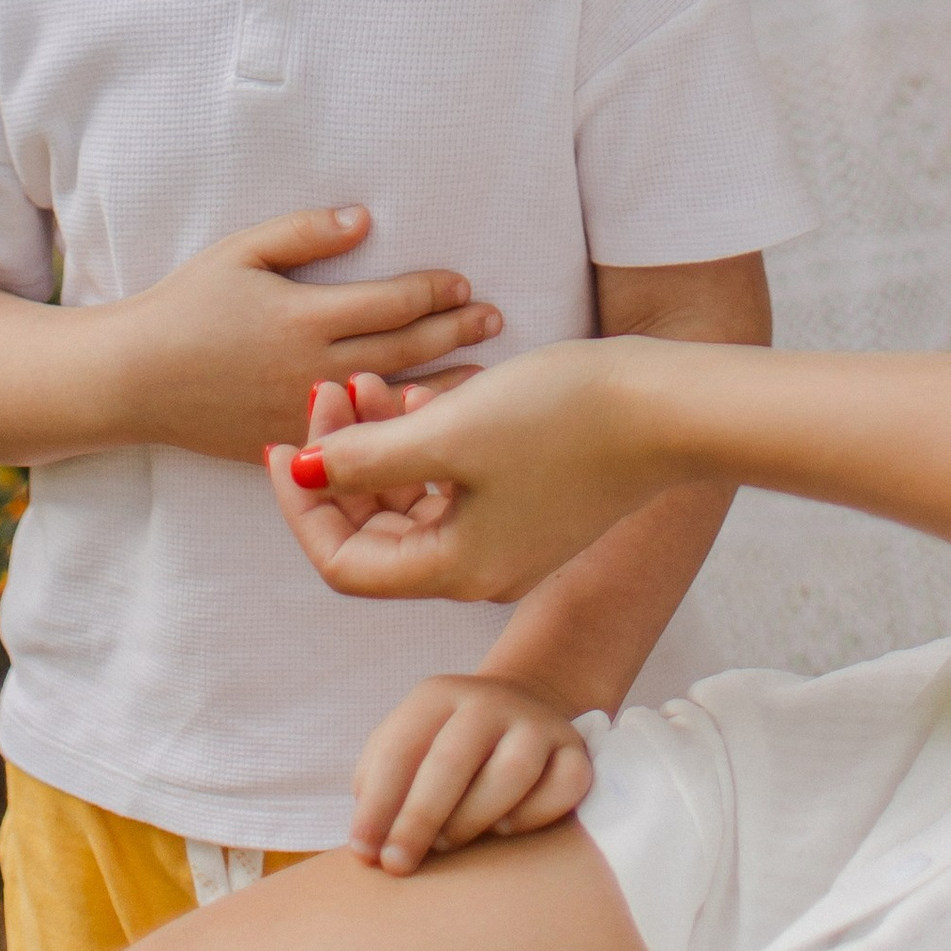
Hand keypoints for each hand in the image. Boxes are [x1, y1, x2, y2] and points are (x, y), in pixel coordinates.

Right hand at [116, 207, 500, 462]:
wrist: (134, 378)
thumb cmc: (186, 305)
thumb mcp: (241, 251)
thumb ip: (305, 233)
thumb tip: (365, 220)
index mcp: (303, 317)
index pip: (390, 303)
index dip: (433, 291)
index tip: (464, 282)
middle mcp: (311, 368)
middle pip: (403, 350)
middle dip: (455, 332)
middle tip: (495, 319)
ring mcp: (304, 412)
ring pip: (390, 400)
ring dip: (442, 384)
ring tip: (483, 375)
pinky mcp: (291, 443)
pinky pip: (358, 437)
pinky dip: (398, 425)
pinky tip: (425, 422)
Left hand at [268, 338, 684, 599]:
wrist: (666, 405)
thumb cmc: (562, 418)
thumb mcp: (449, 433)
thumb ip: (367, 458)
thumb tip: (303, 471)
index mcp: (454, 570)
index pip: (343, 562)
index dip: (302, 504)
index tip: (284, 440)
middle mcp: (476, 568)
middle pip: (373, 533)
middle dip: (339, 463)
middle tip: (329, 390)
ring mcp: (506, 537)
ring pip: (409, 503)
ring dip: (377, 446)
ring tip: (367, 381)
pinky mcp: (527, 502)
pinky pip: (448, 485)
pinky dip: (420, 444)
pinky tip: (415, 394)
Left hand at [347, 670, 594, 875]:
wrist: (516, 711)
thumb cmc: (443, 751)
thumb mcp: (406, 749)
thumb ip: (379, 787)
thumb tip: (366, 845)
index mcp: (437, 696)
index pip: (400, 747)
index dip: (378, 804)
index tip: (364, 854)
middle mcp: (488, 701)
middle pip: (451, 760)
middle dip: (418, 820)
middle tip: (398, 865)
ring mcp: (535, 723)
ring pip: (511, 772)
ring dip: (475, 817)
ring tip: (451, 842)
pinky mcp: (575, 750)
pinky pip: (566, 785)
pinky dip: (536, 814)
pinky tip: (506, 828)